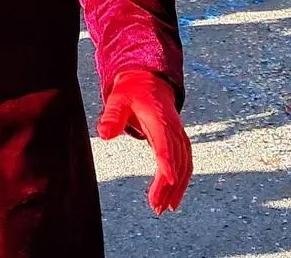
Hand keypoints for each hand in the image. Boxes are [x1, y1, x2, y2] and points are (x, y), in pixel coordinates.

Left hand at [98, 71, 191, 214]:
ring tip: (163, 208)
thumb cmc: (131, 92)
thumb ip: (111, 116)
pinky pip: (186, 163)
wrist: (149, 81)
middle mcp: (174, 128)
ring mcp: (179, 135)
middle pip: (176, 159)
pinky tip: (173, 198)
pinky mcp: (179, 141)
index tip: (168, 179)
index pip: (164, 142)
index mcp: (160, 118)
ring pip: (184, 164)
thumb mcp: (117, 99)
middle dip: (168, 184)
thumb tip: (104, 134)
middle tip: (156, 206)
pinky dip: (182, 181)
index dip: (167, 160)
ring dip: (176, 187)